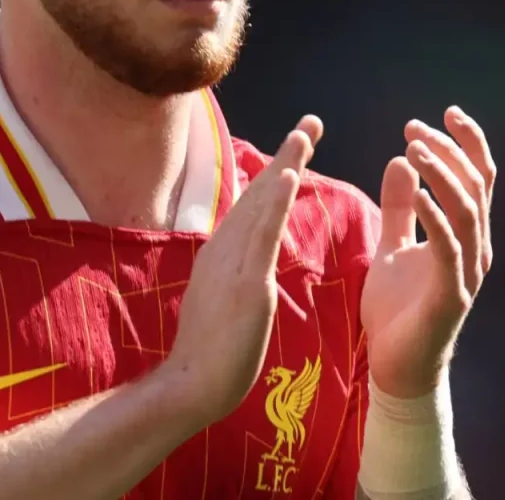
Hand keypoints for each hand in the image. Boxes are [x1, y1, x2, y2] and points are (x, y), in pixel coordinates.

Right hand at [160, 115, 322, 425]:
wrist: (193, 383)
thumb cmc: (209, 349)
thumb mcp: (219, 297)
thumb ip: (230, 271)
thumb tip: (241, 255)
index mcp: (222, 252)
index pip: (252, 203)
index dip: (274, 171)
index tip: (295, 144)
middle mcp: (225, 248)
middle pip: (258, 192)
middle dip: (286, 155)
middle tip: (311, 121)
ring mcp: (234, 262)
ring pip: (261, 203)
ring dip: (285, 165)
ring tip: (305, 134)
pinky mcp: (245, 281)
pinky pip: (262, 234)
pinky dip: (274, 202)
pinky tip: (288, 176)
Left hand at [361, 106, 495, 398]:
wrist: (396, 367)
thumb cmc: (397, 309)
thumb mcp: (392, 245)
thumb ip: (399, 205)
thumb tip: (400, 159)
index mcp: (465, 235)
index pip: (477, 178)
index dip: (468, 142)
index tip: (446, 111)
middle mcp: (476, 249)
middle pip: (474, 187)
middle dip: (447, 151)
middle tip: (414, 128)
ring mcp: (467, 272)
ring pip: (468, 211)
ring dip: (442, 176)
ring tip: (414, 148)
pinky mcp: (452, 295)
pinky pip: (449, 248)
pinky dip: (435, 216)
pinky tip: (416, 192)